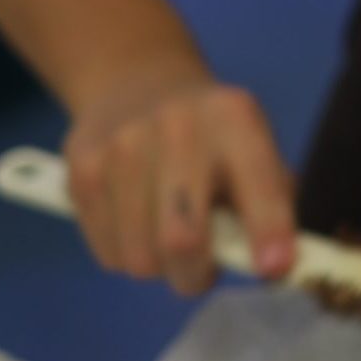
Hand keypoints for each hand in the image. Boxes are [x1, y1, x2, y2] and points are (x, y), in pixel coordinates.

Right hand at [63, 57, 296, 293]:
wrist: (134, 84)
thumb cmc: (211, 139)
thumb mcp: (253, 152)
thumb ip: (271, 206)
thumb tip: (277, 268)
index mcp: (235, 118)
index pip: (258, 183)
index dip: (269, 230)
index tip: (276, 269)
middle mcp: (179, 125)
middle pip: (183, 239)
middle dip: (196, 276)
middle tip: (203, 270)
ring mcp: (123, 144)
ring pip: (140, 258)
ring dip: (159, 267)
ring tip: (167, 235)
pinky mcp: (83, 167)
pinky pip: (108, 253)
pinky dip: (126, 253)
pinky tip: (135, 220)